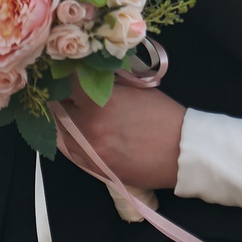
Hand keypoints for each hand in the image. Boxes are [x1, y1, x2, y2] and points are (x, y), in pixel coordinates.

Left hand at [63, 83, 184, 189]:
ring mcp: (90, 152)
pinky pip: (72, 152)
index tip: (68, 71)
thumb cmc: (162, 115)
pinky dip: (73, 140)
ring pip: (60, 133)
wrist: (183, 152)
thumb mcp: (133, 89)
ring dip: (65, 121)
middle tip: (68, 91)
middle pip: (58, 109)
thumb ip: (105, 84)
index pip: (67, 83)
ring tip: (75, 113)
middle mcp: (89, 129)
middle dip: (64, 98)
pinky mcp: (95, 169)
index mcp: (100, 104)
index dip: (67, 75)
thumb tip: (84, 74)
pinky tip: (83, 133)